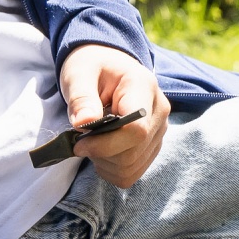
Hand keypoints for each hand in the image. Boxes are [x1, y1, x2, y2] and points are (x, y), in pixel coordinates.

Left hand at [59, 44, 170, 187]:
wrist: (106, 65)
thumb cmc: (91, 67)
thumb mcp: (79, 75)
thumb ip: (81, 98)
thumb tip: (84, 123)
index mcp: (143, 87)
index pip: (136, 130)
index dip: (105, 144)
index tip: (79, 142)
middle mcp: (159, 110)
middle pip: (133, 152)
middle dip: (101, 154)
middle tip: (80, 141)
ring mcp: (159, 129)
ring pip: (132, 167)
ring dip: (105, 163)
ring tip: (93, 143)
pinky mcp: (154, 145)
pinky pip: (133, 173)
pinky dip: (112, 170)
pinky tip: (103, 152)